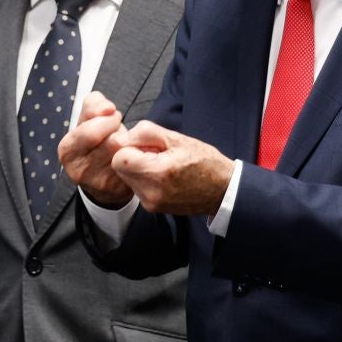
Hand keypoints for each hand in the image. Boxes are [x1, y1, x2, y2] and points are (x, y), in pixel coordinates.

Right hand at [59, 91, 131, 207]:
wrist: (101, 177)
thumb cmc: (94, 142)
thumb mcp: (86, 120)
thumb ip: (93, 105)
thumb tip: (107, 108)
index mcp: (67, 150)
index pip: (90, 131)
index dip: (106, 119)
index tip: (111, 116)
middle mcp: (79, 170)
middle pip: (111, 142)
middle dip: (119, 131)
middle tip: (119, 130)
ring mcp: (99, 182)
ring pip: (124, 153)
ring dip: (129, 143)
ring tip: (123, 142)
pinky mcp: (117, 189)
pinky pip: (133, 165)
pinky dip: (136, 155)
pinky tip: (131, 155)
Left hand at [108, 121, 233, 215]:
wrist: (222, 190)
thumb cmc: (203, 161)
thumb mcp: (176, 138)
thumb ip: (144, 133)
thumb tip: (121, 137)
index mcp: (158, 173)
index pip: (119, 158)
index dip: (130, 147)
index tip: (147, 146)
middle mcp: (151, 192)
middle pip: (120, 169)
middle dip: (133, 157)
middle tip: (156, 154)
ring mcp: (151, 203)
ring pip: (127, 178)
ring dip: (138, 168)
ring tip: (161, 165)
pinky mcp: (152, 208)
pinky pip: (136, 187)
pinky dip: (144, 179)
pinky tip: (163, 176)